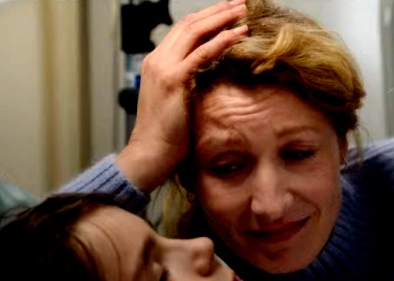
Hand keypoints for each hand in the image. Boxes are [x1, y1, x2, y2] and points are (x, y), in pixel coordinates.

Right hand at [117, 0, 248, 192]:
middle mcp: (157, 60)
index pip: (182, 31)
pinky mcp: (175, 80)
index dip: (206, 19)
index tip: (226, 12)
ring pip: (195, 31)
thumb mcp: (176, 101)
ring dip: (222, 19)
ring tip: (243, 12)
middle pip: (189, 24)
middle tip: (239, 4)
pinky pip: (202, 52)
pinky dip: (222, 40)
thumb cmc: (165, 134)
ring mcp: (164, 67)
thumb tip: (208, 77)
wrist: (150, 151)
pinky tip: (238, 34)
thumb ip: (187, 83)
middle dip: (216, 12)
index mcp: (156, 63)